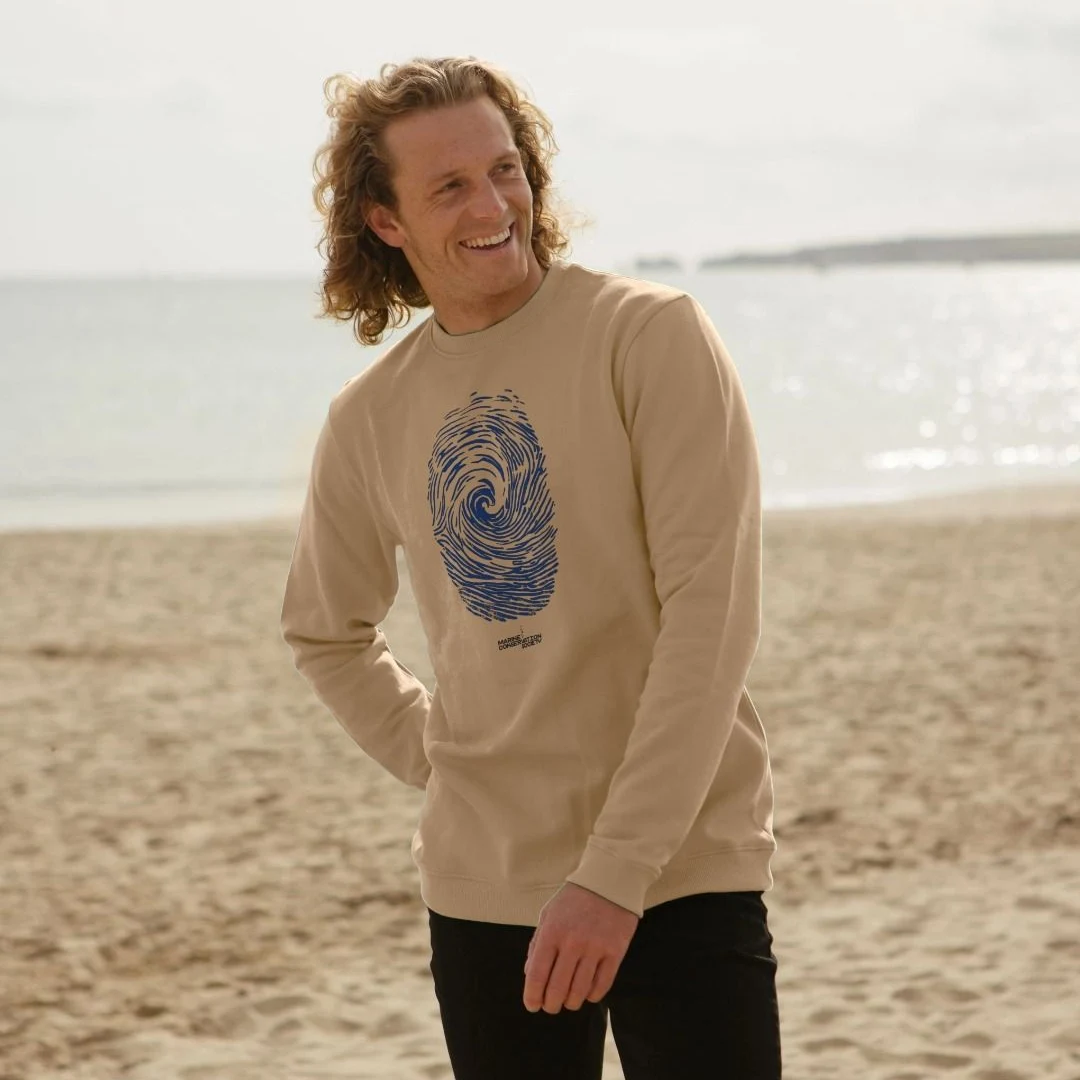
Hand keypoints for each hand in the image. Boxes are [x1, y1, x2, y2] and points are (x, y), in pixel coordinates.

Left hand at [523, 882, 639, 1013]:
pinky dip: (592, 996)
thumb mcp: (548, 914)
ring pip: (579, 992)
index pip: (537, 975)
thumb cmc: (574, 899)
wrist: (608, 881)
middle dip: (550, 1004)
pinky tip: (587, 993)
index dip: (532, 996)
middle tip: (550, 1006)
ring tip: (568, 1001)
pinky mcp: (615, 952)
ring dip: (571, 1002)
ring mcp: (595, 948)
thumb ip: (537, 944)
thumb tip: (530, 974)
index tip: (532, 1005)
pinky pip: (602, 985)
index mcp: (552, 931)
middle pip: (557, 989)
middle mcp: (572, 942)